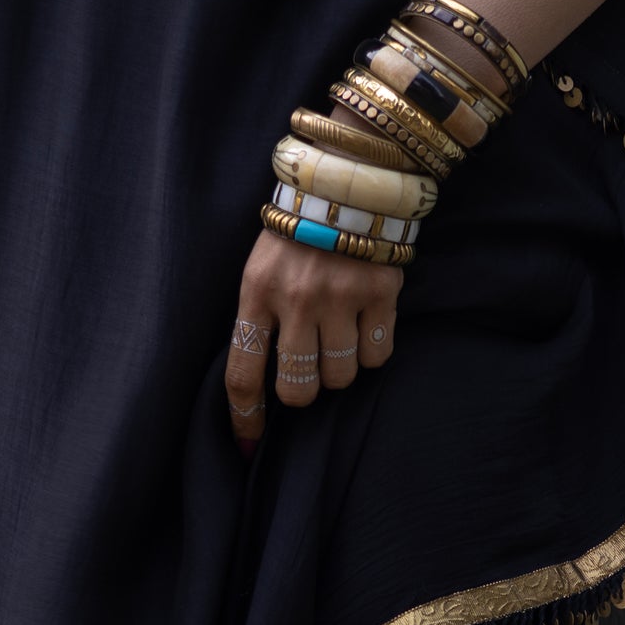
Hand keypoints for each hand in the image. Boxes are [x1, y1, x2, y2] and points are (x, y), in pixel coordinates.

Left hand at [225, 230, 400, 452]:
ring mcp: (341, 296)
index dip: (245, 416)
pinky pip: (378, 354)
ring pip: (341, 377)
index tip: (249, 441)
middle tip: (308, 370)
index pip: (243, 372)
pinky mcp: (380, 291)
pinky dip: (372, 351)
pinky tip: (365, 325)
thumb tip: (262, 386)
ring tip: (338, 337)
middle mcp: (296, 298)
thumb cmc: (295, 238)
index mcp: (256, 293)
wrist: (345, 183)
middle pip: (298, 388)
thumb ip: (259, 320)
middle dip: (303, 393)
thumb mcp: (260, 271)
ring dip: (339, 369)